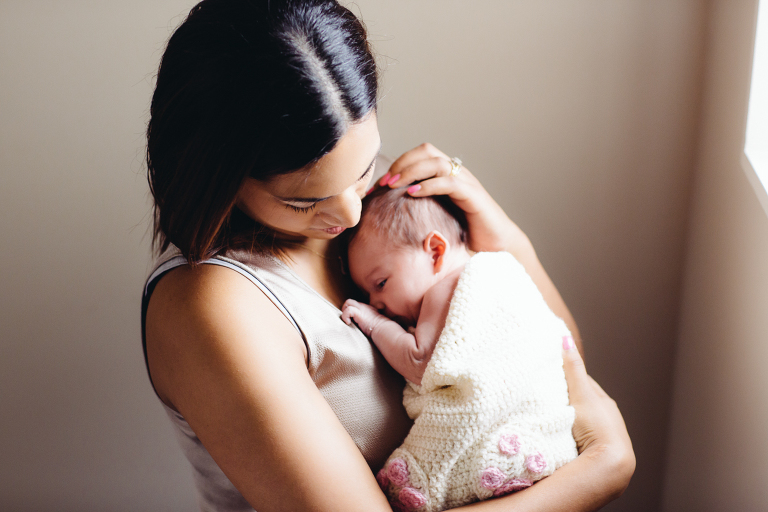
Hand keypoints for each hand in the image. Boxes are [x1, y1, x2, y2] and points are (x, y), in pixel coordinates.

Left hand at [340, 299, 386, 336]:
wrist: (383, 329)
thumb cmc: (379, 329)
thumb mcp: (373, 322)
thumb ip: (367, 321)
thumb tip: (361, 326)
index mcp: (367, 308)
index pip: (355, 305)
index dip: (351, 312)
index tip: (352, 321)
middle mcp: (363, 306)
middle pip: (350, 301)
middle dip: (345, 309)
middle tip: (347, 319)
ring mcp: (361, 308)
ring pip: (348, 302)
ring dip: (344, 312)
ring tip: (348, 321)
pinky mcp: (359, 313)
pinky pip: (348, 310)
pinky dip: (345, 316)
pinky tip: (348, 323)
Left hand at [376, 143, 530, 255]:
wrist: (497, 248)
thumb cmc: (464, 236)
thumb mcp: (435, 219)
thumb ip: (417, 210)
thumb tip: (386, 214)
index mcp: (446, 176)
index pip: (420, 154)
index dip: (398, 164)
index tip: (379, 184)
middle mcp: (457, 174)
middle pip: (427, 151)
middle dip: (402, 163)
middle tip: (384, 183)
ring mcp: (466, 183)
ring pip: (437, 162)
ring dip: (411, 171)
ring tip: (394, 186)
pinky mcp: (474, 196)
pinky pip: (450, 182)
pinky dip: (429, 185)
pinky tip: (413, 194)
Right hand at [562, 339, 634, 492]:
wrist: (608, 465)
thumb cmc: (597, 427)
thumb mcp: (581, 394)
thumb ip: (572, 369)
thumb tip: (565, 338)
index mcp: (605, 403)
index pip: (584, 384)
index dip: (567, 377)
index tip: (550, 372)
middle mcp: (608, 419)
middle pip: (584, 403)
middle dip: (567, 398)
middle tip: (545, 395)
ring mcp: (603, 438)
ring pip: (582, 422)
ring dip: (569, 419)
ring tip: (549, 417)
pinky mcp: (597, 455)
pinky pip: (581, 439)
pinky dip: (571, 435)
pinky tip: (560, 438)